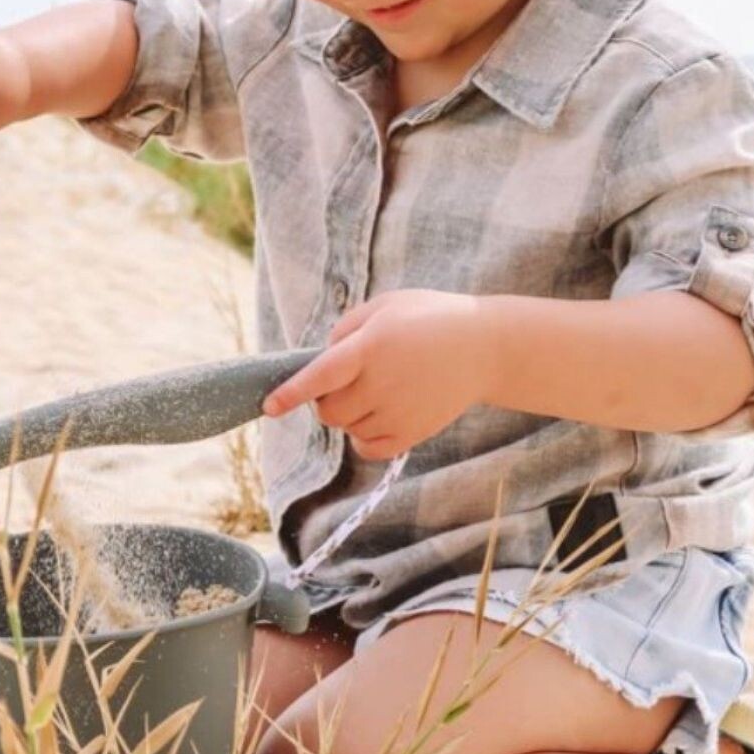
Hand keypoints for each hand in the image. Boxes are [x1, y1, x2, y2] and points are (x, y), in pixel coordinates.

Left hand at [261, 290, 494, 460]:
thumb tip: (321, 360)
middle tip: (348, 379)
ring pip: (347, 429)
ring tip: (376, 388)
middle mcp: (382, 383)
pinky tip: (378, 415)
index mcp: (371, 347)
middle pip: (328, 410)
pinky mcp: (413, 433)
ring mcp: (399, 412)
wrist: (484, 346)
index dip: (291, 393)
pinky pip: (369, 448)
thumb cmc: (429, 318)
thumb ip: (346, 329)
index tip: (268, 407)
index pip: (320, 376)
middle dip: (325, 398)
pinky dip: (364, 437)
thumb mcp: (385, 305)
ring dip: (349, 414)